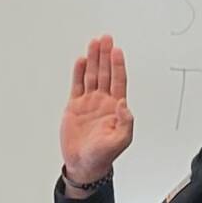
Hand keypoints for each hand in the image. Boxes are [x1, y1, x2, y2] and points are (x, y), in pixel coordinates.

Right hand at [61, 34, 135, 185]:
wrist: (84, 164)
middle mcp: (103, 102)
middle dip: (105, 55)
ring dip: (94, 59)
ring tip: (94, 43)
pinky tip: (82, 61)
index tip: (116, 51)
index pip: (118, 81)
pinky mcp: (75, 107)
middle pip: (105, 73)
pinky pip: (77, 85)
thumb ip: (125, 122)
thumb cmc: (103, 155)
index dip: (118, 65)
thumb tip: (124, 103)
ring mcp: (89, 103)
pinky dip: (79, 72)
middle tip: (106, 38)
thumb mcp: (120, 141)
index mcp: (116, 108)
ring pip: (92, 76)